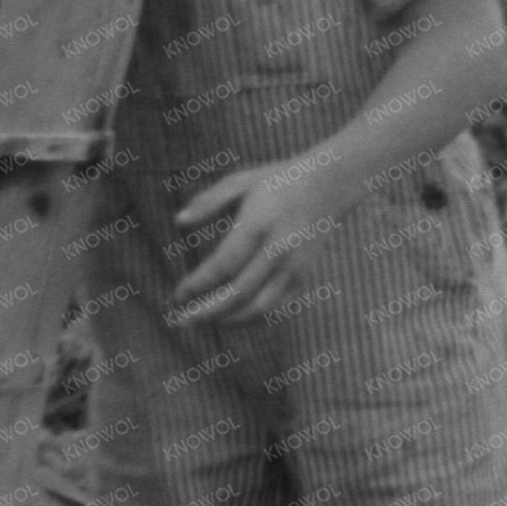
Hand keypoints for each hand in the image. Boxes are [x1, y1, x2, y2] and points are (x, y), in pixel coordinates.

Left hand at [169, 158, 350, 324]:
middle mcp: (278, 250)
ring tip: (200, 323)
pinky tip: (228, 318)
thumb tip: (177, 221)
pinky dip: (252, 318)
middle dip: (207, 312)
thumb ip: (208, 202)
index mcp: (258, 225)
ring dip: (228, 321)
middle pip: (240, 293)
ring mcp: (294, 267)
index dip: (198, 284)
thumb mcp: (239, 182)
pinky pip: (276, 307)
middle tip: (181, 321)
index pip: (224, 265)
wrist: (328, 186)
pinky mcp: (304, 277)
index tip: (178, 294)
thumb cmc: (275, 182)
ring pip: (260, 308)